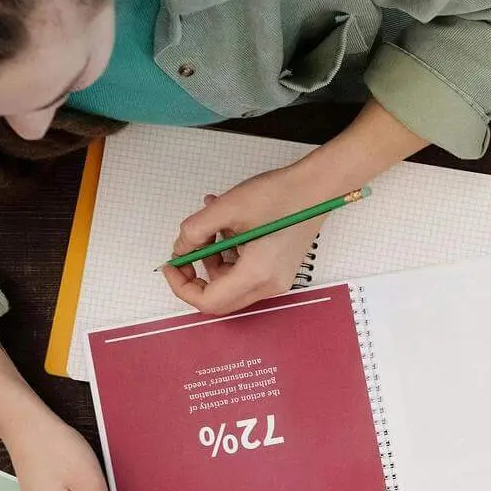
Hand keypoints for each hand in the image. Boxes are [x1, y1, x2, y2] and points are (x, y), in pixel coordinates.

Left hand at [162, 159, 341, 315]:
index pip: (208, 301)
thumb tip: (180, 248)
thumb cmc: (280, 196)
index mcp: (256, 274)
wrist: (317, 189)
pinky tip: (228, 228)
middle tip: (185, 252)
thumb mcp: (227, 207)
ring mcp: (275, 281)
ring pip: (230, 286)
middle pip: (219, 300)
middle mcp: (268, 286)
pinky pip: (244, 275)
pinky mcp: (278, 272)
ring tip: (211, 227)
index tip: (173, 265)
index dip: (182, 287)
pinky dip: (228, 257)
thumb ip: (195, 230)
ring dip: (212, 262)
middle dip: (196, 278)